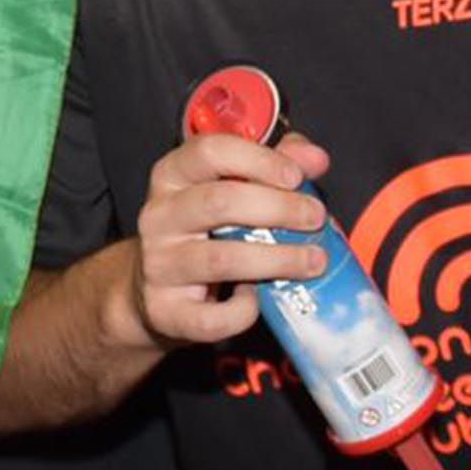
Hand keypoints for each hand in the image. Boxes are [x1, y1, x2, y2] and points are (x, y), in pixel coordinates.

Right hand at [133, 128, 334, 347]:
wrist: (154, 291)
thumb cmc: (205, 230)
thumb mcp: (230, 187)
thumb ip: (273, 165)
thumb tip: (315, 159)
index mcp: (173, 175)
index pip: (209, 152)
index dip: (258, 160)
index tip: (296, 177)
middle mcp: (159, 216)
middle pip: (220, 203)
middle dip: (279, 209)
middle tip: (316, 218)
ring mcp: (158, 264)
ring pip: (221, 260)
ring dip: (278, 260)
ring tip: (313, 261)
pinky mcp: (164, 311)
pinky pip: (211, 317)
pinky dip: (243, 310)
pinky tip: (259, 299)